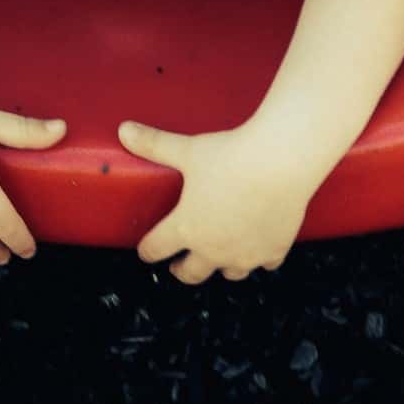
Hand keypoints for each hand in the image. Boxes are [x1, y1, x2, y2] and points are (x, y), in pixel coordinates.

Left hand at [117, 119, 315, 283]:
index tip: (146, 251)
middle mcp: (213, 249)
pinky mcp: (274, 250)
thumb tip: (123, 130)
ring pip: (229, 273)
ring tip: (219, 257)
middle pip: (191, 273)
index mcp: (186, 228)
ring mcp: (245, 254)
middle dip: (182, 270)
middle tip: (179, 265)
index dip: (148, 250)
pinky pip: (264, 264)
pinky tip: (259, 249)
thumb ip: (154, 144)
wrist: (279, 161)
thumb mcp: (187, 149)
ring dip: (221, 266)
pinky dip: (260, 258)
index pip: (156, 248)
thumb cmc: (230, 155)